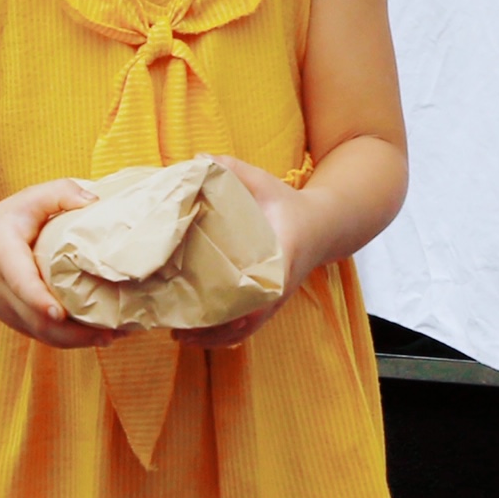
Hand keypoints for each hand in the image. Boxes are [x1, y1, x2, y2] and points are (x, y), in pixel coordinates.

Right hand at [0, 178, 122, 348]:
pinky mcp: (18, 322)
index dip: (38, 299)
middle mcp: (6, 292)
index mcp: (5, 258)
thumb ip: (58, 193)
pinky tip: (99, 335)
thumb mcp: (25, 201)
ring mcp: (11, 312)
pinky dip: (72, 340)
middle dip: (77, 333)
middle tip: (114, 331)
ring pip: (45, 336)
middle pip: (39, 321)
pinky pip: (46, 337)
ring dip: (81, 341)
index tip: (58, 312)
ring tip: (116, 335)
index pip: (20, 282)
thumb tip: (95, 201)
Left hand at [173, 156, 321, 348]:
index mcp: (280, 256)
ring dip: (215, 338)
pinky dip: (223, 335)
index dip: (243, 304)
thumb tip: (196, 158)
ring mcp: (273, 298)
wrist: (321, 224)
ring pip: (245, 329)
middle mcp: (277, 285)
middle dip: (215, 330)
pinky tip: (196, 335)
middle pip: (248, 320)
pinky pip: (246, 327)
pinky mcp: (268, 303)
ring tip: (179, 337)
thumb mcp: (263, 181)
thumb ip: (232, 169)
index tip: (214, 314)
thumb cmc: (288, 203)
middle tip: (177, 330)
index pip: (265, 286)